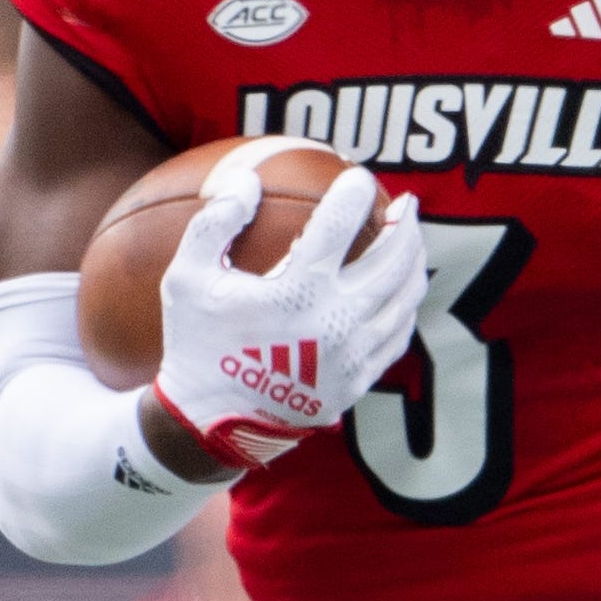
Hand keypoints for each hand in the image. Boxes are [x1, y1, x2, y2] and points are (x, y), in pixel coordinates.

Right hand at [153, 165, 427, 467]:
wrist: (211, 423)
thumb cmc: (197, 343)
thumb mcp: (186, 279)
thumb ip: (215, 222)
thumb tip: (248, 178)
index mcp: (296, 293)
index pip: (339, 225)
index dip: (355, 193)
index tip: (359, 176)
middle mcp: (335, 322)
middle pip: (394, 260)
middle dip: (407, 224)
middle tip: (407, 203)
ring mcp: (353, 354)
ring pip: (406, 298)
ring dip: (414, 262)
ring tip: (411, 240)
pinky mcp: (359, 380)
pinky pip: (399, 335)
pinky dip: (406, 305)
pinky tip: (401, 290)